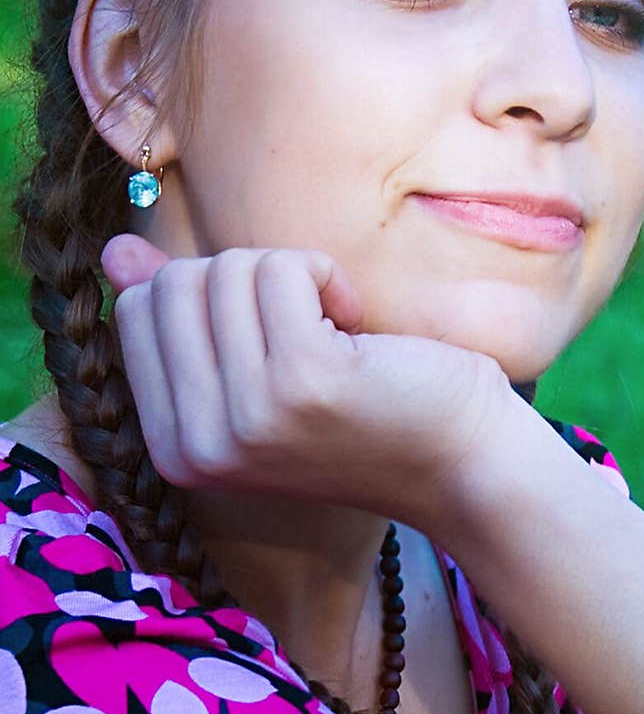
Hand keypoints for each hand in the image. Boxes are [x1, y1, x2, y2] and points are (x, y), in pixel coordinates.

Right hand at [100, 235, 512, 528]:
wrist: (460, 460)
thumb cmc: (365, 412)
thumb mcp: (256, 373)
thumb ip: (182, 321)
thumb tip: (113, 253)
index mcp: (174, 448)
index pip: (136, 313)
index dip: (208, 297)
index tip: (268, 339)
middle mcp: (198, 444)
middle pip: (176, 284)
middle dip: (247, 282)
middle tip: (305, 328)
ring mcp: (246, 416)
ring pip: (229, 269)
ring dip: (293, 278)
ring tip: (334, 332)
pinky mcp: (301, 380)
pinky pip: (283, 269)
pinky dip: (324, 275)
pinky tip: (356, 326)